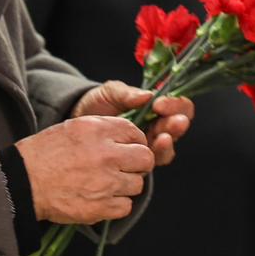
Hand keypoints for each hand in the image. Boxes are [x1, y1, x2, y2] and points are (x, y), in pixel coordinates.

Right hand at [15, 116, 154, 224]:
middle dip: (138, 164)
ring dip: (126, 185)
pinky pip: (126, 206)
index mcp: (97, 131)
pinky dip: (116, 205)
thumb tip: (130, 136)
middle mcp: (105, 155)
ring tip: (107, 184)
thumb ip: (103, 129)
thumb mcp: (72, 127)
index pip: (136, 134)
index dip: (135, 143)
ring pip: (138, 184)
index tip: (127, 149)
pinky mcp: (101, 207)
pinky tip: (101, 199)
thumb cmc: (44, 154)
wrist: (22, 182)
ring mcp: (105, 182)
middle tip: (124, 168)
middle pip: (146, 159)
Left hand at [71, 80, 194, 165]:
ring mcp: (148, 146)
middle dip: (176, 124)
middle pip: (177, 128)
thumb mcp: (110, 93)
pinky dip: (152, 157)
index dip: (174, 104)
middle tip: (172, 122)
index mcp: (156, 108)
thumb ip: (127, 93)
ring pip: (167, 147)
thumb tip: (147, 95)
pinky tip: (146, 152)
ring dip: (168, 143)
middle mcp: (157, 128)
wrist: (76, 122)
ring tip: (162, 138)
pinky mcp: (137, 162)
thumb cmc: (97, 105)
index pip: (178, 106)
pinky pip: (151, 162)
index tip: (159, 103)